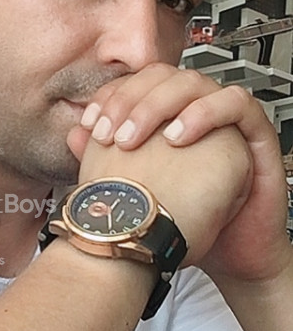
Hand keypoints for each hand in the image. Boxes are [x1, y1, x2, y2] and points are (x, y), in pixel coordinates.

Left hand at [67, 64, 289, 282]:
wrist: (230, 254)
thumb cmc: (187, 222)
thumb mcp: (140, 191)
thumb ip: (105, 160)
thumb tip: (74, 135)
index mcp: (168, 116)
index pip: (138, 82)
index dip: (111, 95)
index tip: (89, 122)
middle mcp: (195, 110)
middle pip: (162, 76)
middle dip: (129, 99)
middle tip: (109, 133)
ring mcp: (225, 118)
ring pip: (194, 82)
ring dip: (160, 104)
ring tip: (136, 138)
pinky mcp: (255, 131)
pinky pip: (237, 103)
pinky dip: (205, 112)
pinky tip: (178, 136)